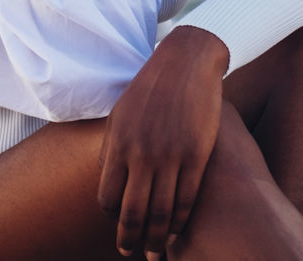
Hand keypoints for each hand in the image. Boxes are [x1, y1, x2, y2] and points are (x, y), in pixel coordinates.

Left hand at [97, 26, 229, 257]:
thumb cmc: (150, 87)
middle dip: (131, 240)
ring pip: (161, 212)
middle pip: (133, 212)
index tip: (119, 226)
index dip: (112, 218)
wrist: (186, 62)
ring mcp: (170, 155)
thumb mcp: (120, 113)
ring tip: (156, 253)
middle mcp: (142, 154)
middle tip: (132, 253)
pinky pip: (187, 198)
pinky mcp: (197, 153)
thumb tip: (105, 178)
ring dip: (157, 239)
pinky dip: (180, 220)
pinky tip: (178, 230)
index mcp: (119, 144)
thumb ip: (112, 148)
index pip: (108, 198)